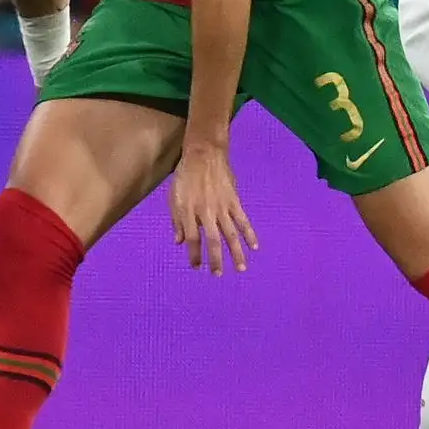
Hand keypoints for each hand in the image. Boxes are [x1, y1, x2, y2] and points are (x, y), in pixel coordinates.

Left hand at [170, 141, 257, 275]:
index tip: (197, 267)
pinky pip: (243, 220)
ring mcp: (222, 207)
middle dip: (216, 259)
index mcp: (188, 212)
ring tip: (241, 268)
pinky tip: (255, 247)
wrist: (204, 154)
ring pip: (230, 234)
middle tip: (219, 274)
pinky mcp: (234, 201)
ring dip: (236, 252)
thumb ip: (176, 220)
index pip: (192, 239)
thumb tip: (178, 241)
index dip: (194, 255)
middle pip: (212, 240)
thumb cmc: (185, 176)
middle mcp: (206, 212)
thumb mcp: (173, 197)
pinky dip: (249, 234)